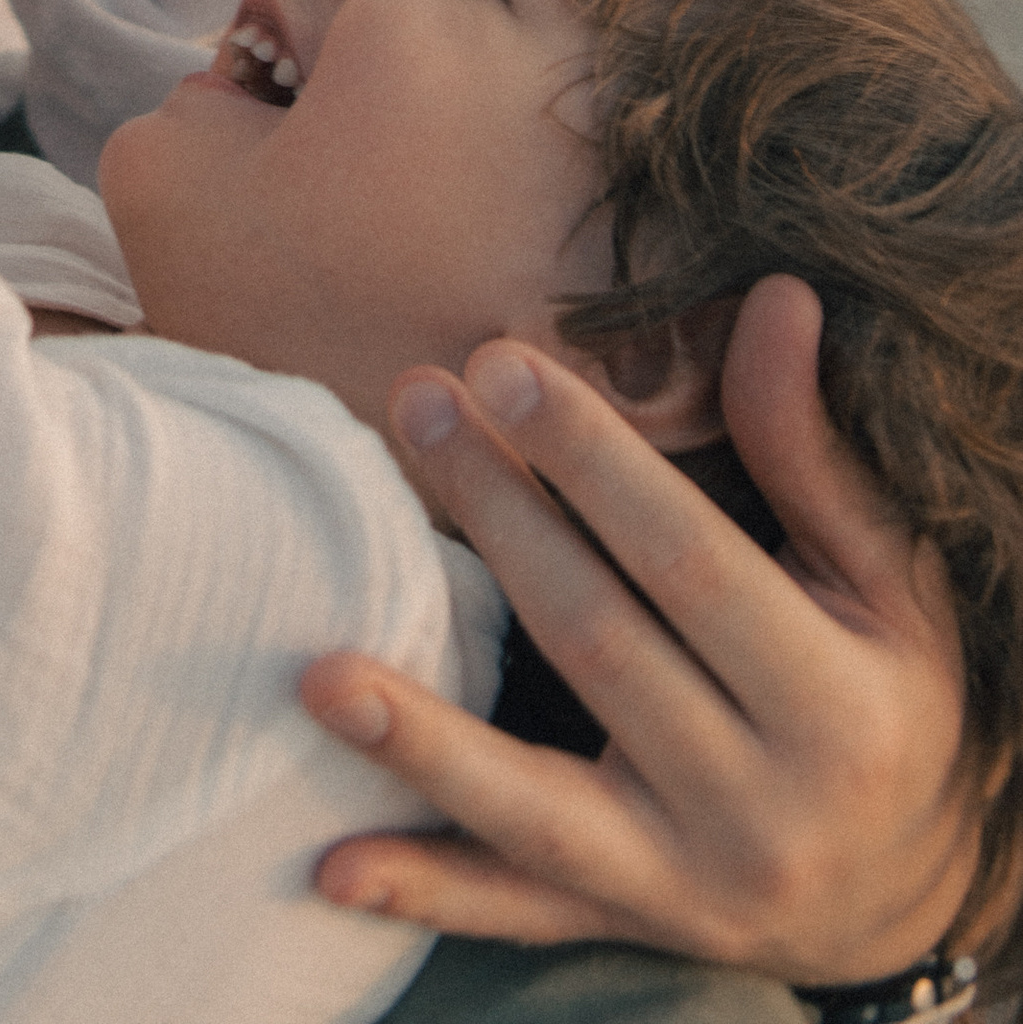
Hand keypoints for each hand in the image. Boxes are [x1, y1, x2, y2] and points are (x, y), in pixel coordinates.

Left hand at [298, 279, 976, 979]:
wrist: (909, 889)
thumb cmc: (887, 698)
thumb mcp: (883, 582)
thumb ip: (811, 451)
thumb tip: (779, 300)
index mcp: (835, 707)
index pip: (689, 562)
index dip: (592, 462)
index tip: (502, 361)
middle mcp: (763, 810)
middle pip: (596, 646)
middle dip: (498, 517)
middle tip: (415, 402)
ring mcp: (688, 884)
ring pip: (539, 805)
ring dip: (425, 739)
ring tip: (318, 671)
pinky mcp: (630, 927)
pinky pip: (515, 911)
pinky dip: (427, 889)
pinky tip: (332, 864)